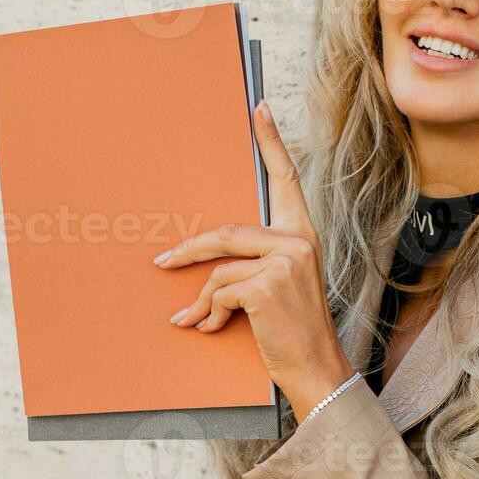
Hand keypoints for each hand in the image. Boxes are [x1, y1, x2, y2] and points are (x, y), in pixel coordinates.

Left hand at [151, 100, 353, 416]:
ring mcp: (284, 261)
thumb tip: (211, 260)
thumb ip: (257, 262)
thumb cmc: (294, 330)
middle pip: (225, 233)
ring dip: (202, 298)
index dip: (271, 142)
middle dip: (189, 250)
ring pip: (218, 268)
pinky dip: (208, 313)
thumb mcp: (281, 286)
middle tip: (163, 260)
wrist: (315, 368)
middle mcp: (297, 241)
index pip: (285, 179)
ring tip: (197, 318)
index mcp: (302, 235)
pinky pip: (218, 291)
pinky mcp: (266, 285)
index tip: (258, 109)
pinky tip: (211, 328)